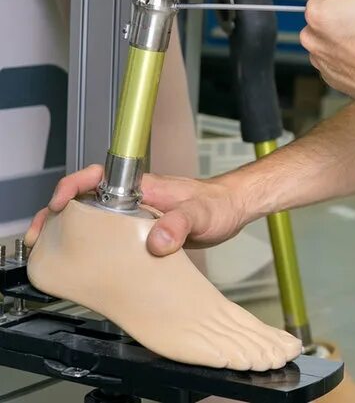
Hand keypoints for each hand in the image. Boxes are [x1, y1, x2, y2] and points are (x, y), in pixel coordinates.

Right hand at [25, 164, 249, 256]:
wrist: (232, 209)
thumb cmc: (218, 204)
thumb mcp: (201, 215)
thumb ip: (180, 225)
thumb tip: (157, 241)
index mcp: (144, 187)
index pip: (100, 176)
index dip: (74, 185)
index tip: (59, 203)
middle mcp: (136, 198)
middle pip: (87, 197)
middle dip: (58, 211)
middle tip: (39, 232)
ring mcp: (137, 214)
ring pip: (95, 216)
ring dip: (70, 229)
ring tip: (49, 247)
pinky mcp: (142, 231)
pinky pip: (110, 234)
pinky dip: (92, 244)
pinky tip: (84, 260)